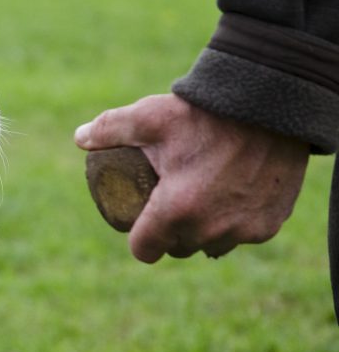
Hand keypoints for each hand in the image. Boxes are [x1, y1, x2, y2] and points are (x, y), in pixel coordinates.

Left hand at [75, 94, 309, 261]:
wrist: (272, 101)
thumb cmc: (205, 111)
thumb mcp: (151, 117)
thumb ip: (111, 128)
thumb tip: (79, 138)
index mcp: (174, 210)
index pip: (143, 250)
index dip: (139, 240)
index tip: (140, 226)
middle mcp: (208, 229)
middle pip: (177, 249)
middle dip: (170, 235)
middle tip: (170, 209)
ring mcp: (241, 230)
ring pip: (211, 246)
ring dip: (203, 234)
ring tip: (200, 207)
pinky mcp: (269, 226)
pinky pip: (244, 235)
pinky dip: (237, 224)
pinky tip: (232, 205)